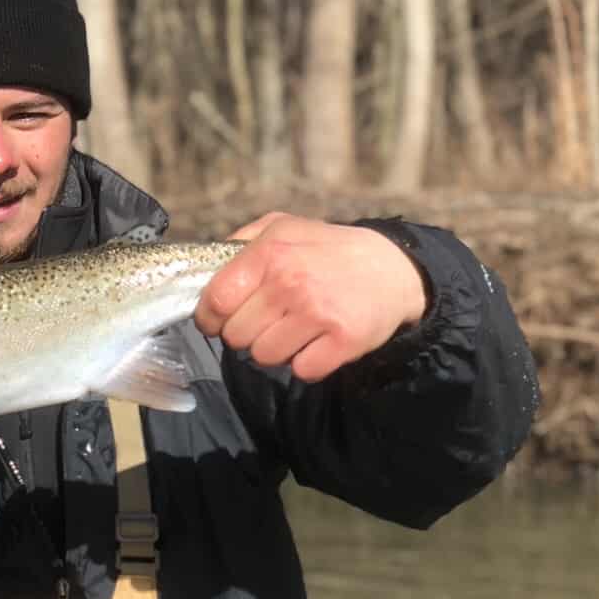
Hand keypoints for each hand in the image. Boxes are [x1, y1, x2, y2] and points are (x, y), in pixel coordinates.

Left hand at [193, 212, 427, 382]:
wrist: (394, 269)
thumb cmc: (328, 250)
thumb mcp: (283, 227)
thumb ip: (241, 243)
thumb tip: (205, 272)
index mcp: (270, 253)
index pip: (215, 301)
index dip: (210, 318)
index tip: (218, 321)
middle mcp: (290, 282)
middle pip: (236, 336)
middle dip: (246, 333)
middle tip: (269, 321)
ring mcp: (317, 313)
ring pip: (264, 357)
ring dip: (275, 350)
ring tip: (295, 329)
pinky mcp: (343, 341)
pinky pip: (302, 370)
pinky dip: (307, 363)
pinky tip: (317, 342)